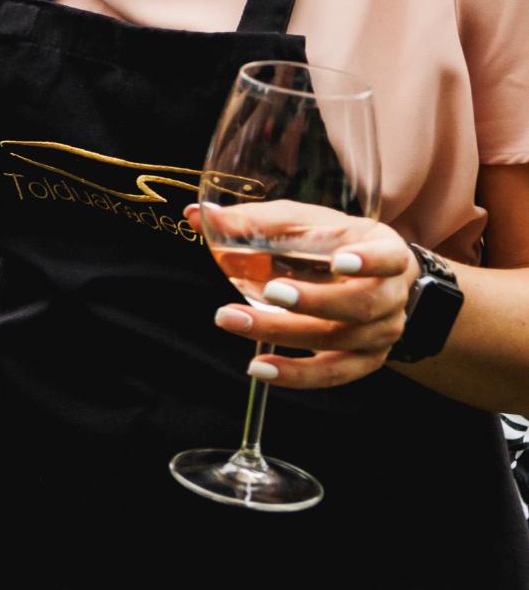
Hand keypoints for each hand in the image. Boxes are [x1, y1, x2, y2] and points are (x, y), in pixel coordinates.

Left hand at [190, 200, 420, 388]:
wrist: (368, 275)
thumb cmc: (332, 242)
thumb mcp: (300, 222)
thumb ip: (254, 220)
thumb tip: (197, 215)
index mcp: (386, 251)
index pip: (388, 257)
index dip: (369, 261)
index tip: (340, 260)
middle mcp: (392, 295)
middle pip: (360, 304)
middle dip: (313, 302)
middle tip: (269, 292)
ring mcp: (382, 332)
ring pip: (341, 341)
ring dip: (286, 335)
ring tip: (236, 322)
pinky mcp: (365, 360)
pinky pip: (334, 373)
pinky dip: (297, 374)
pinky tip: (261, 368)